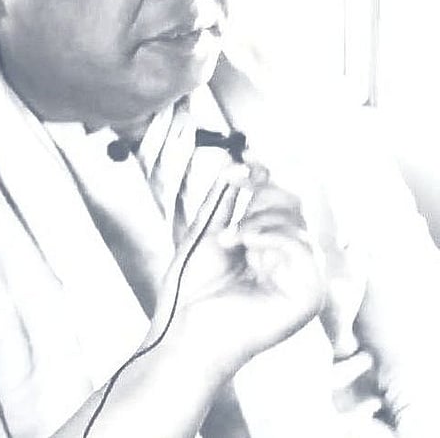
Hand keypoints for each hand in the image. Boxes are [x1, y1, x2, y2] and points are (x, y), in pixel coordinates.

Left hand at [146, 164, 327, 377]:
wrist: (183, 331)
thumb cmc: (189, 292)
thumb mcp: (206, 233)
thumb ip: (225, 201)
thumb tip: (237, 164)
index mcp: (264, 250)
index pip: (277, 205)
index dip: (265, 178)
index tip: (246, 158)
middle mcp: (286, 263)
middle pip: (292, 209)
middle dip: (263, 192)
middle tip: (236, 183)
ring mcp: (299, 280)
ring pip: (297, 225)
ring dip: (258, 220)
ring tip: (229, 237)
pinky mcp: (306, 296)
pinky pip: (303, 248)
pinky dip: (272, 236)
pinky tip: (244, 241)